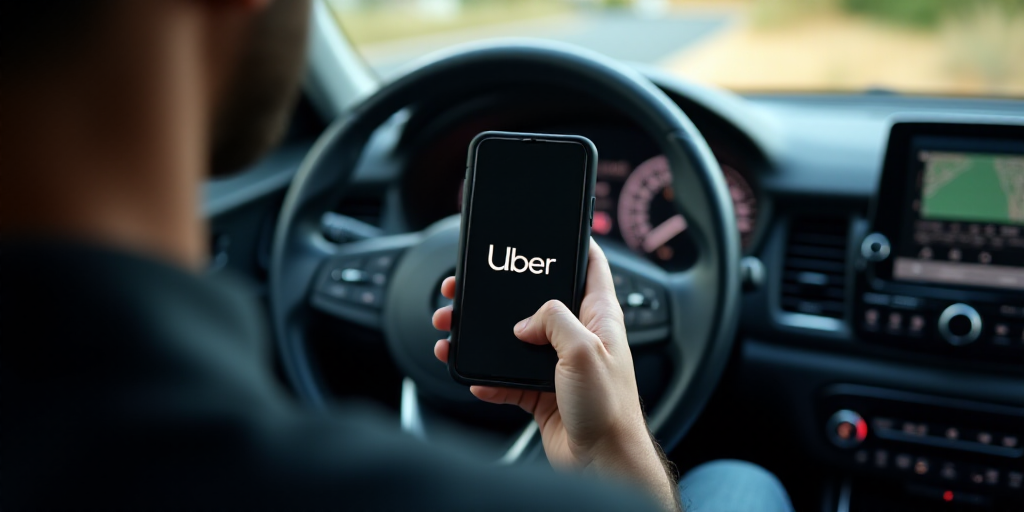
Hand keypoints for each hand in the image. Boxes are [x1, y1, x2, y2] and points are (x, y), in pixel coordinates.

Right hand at [432, 239, 678, 511]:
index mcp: (598, 318)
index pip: (591, 268)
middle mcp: (578, 338)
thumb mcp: (584, 350)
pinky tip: (471, 375)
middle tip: (468, 286)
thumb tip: (525, 320)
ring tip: (454, 330)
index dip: (574, 245)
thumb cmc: (611, 410)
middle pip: (535, 302)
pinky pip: (505, 378)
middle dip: (501, 293)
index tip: (552, 229)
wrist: (602, 463)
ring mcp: (557, 366)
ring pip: (512, 340)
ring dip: (482, 335)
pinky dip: (485, 376)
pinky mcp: (540, 393)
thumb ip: (554, 320)